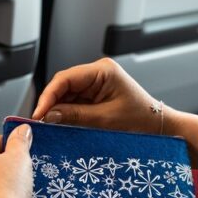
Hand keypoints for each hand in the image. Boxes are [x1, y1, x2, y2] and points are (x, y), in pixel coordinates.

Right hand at [32, 58, 161, 133]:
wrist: (159, 127)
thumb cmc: (141, 120)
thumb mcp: (105, 120)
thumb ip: (75, 116)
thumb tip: (49, 115)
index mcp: (103, 70)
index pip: (65, 78)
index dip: (48, 96)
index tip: (39, 114)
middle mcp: (98, 72)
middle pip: (63, 85)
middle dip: (51, 104)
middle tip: (41, 124)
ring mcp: (97, 83)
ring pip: (67, 95)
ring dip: (58, 110)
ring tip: (50, 127)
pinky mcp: (96, 95)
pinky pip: (75, 102)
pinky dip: (67, 113)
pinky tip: (62, 125)